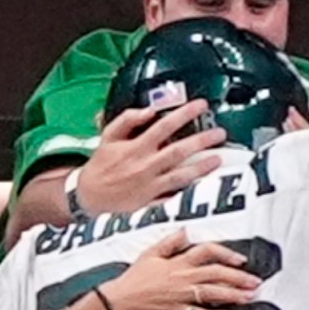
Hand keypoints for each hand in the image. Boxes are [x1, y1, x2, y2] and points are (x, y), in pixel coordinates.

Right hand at [78, 100, 227, 216]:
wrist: (89, 197)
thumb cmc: (101, 166)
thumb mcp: (108, 137)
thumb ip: (127, 120)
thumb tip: (149, 110)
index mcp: (136, 147)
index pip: (164, 126)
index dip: (184, 114)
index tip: (201, 106)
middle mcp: (146, 166)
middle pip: (178, 150)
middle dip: (201, 140)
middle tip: (220, 133)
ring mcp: (151, 186)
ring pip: (181, 175)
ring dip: (201, 167)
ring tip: (218, 159)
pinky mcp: (152, 204)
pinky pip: (173, 198)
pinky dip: (188, 193)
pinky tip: (204, 187)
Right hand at [101, 231, 260, 309]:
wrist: (118, 303)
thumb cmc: (133, 280)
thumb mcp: (149, 254)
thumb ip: (170, 243)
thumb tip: (186, 231)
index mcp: (177, 262)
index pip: (207, 251)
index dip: (226, 254)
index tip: (241, 259)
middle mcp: (182, 277)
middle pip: (216, 274)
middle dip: (239, 277)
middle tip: (256, 282)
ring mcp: (181, 296)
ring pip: (213, 293)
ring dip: (233, 295)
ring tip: (250, 297)